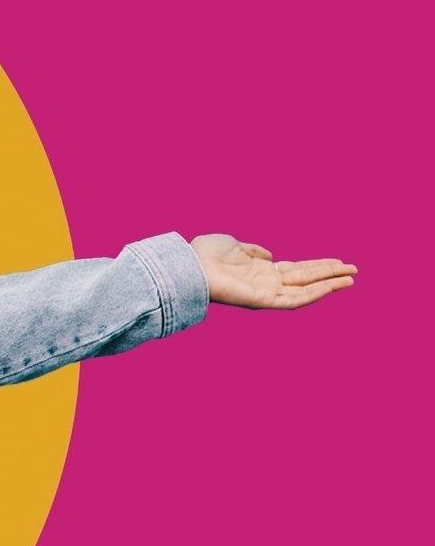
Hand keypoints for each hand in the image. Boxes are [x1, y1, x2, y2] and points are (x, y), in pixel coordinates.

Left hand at [190, 234, 355, 309]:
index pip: (296, 269)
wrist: (190, 265)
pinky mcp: (264, 300)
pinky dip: (314, 293)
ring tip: (351, 277)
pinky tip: (331, 286)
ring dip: (329, 284)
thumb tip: (270, 255)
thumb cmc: (205, 254)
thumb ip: (253, 250)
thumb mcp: (233, 245)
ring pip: (306, 289)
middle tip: (355, 269)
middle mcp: (267, 282)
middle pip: (306, 278)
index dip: (317, 265)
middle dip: (330, 273)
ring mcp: (267, 292)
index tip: (338, 260)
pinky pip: (295, 299)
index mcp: (261, 269)